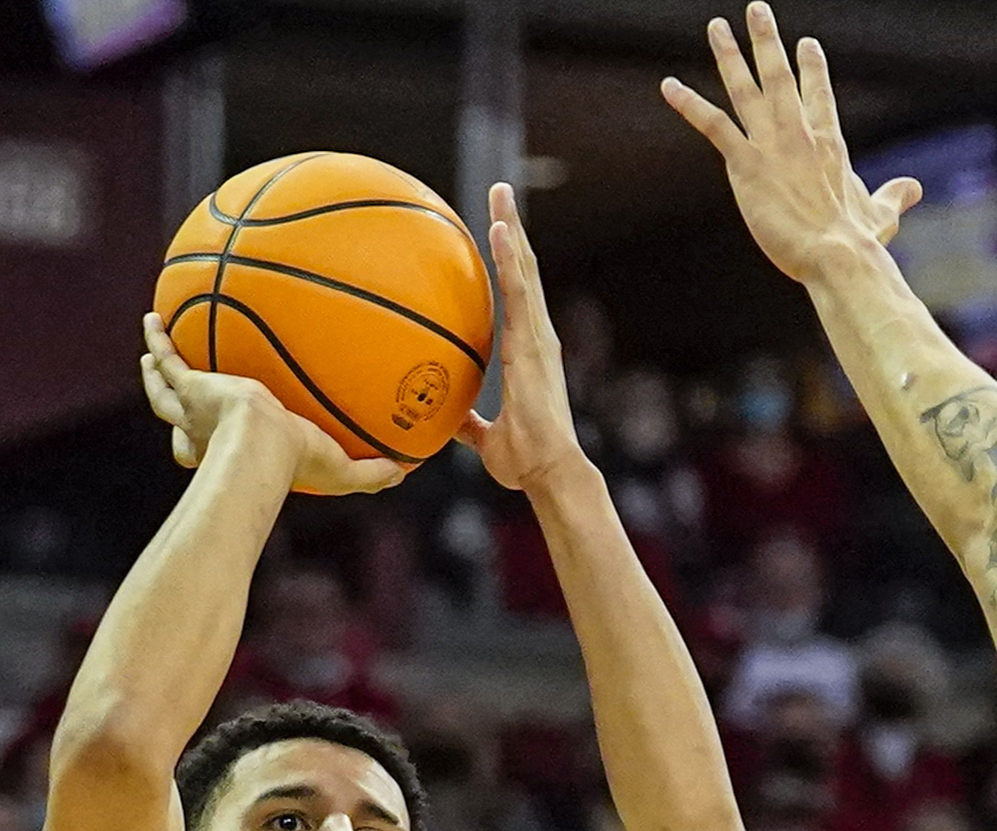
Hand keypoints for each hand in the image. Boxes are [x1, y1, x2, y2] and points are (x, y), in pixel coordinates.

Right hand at [139, 314, 406, 496]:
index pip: (216, 453)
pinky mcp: (191, 385)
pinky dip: (157, 340)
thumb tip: (406, 471)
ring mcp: (193, 409)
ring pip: (164, 391)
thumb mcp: (341, 470)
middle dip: (176, 410)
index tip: (214, 438)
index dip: (210, 449)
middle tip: (176, 393)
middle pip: (182, 424)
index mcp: (233, 453)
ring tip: (149, 356)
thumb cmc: (295, 464)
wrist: (260, 446)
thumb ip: (371, 473)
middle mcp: (205, 434)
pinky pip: (168, 357)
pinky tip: (153, 318)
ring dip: (155, 374)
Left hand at [456, 185, 592, 495]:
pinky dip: (510, 259)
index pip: (515, 295)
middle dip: (510, 230)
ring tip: (499, 193)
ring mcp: (537, 336)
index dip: (508, 262)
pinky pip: (519, 293)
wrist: (548, 472)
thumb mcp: (485, 439)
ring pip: (524, 271)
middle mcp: (535, 335)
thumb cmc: (524, 460)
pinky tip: (499, 231)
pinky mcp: (534, 343)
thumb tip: (447, 421)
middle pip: (524, 270)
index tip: (495, 231)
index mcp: (526, 351)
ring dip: (511, 231)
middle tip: (499, 192)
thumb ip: (469, 423)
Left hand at [663, 4, 921, 284]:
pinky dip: (690, 104)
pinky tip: (669, 86)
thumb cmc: (857, 240)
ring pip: (745, 89)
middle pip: (780, 75)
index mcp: (829, 142)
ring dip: (728, 55)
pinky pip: (713, 125)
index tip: (807, 43)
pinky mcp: (746, 164)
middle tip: (757, 9)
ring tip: (716, 27)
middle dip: (767, 40)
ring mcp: (771, 144)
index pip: (819, 95)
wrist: (835, 252)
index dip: (812, 68)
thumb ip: (894, 196)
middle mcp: (799, 133)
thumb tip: (913, 188)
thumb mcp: (881, 214)